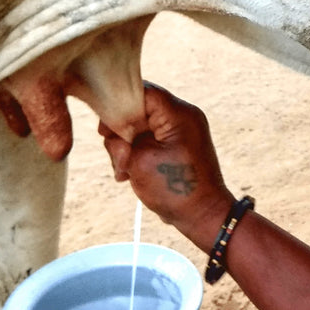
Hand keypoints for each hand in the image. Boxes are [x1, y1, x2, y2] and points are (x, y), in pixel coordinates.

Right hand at [99, 82, 234, 251]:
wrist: (204, 217)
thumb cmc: (173, 190)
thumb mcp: (138, 162)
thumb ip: (120, 140)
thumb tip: (110, 129)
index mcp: (179, 114)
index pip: (142, 91)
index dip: (118, 106)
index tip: (105, 128)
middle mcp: (183, 114)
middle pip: (139, 108)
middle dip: (122, 133)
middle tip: (119, 159)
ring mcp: (182, 128)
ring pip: (141, 124)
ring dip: (127, 147)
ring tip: (125, 172)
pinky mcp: (179, 140)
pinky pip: (151, 136)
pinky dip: (138, 151)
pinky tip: (131, 172)